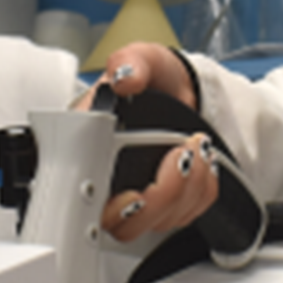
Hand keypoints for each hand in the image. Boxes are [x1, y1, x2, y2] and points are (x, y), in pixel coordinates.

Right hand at [80, 44, 219, 241]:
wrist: (187, 92)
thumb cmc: (156, 80)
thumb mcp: (144, 60)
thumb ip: (131, 63)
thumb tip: (124, 79)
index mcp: (88, 146)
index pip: (81, 193)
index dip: (107, 205)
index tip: (133, 194)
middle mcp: (107, 177)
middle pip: (120, 222)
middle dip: (160, 197)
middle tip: (181, 156)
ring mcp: (134, 195)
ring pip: (155, 223)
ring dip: (186, 191)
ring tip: (196, 149)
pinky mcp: (162, 204)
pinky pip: (184, 216)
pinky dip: (200, 193)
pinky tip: (201, 165)